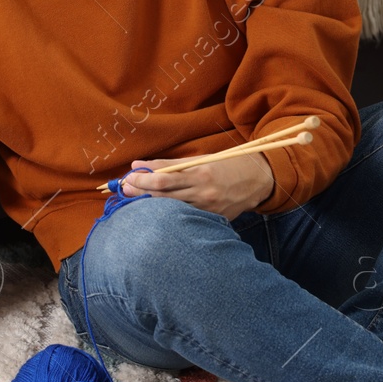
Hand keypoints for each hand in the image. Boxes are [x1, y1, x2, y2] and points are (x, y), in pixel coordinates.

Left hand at [119, 150, 273, 218]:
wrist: (259, 180)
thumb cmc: (227, 165)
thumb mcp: (200, 159)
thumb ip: (169, 165)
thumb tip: (139, 165)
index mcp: (200, 174)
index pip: (164, 180)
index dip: (142, 180)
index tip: (128, 177)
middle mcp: (204, 194)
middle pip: (163, 199)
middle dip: (140, 194)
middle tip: (123, 190)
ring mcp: (209, 210)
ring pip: (172, 213)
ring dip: (150, 208)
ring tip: (134, 204)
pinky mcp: (213, 222)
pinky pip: (186, 221)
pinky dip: (169, 217)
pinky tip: (157, 216)